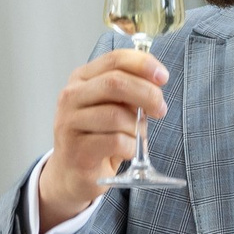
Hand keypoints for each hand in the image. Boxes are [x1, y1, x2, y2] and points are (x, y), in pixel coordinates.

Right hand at [39, 48, 169, 231]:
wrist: (73, 174)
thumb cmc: (99, 136)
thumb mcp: (114, 107)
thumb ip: (130, 91)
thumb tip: (156, 81)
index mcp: (82, 79)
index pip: (114, 59)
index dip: (143, 64)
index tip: (163, 77)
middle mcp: (71, 96)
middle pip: (115, 83)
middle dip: (147, 94)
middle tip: (160, 109)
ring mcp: (70, 123)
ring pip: (117, 116)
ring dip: (137, 127)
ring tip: (136, 136)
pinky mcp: (77, 149)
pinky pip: (116, 142)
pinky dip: (131, 147)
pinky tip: (127, 151)